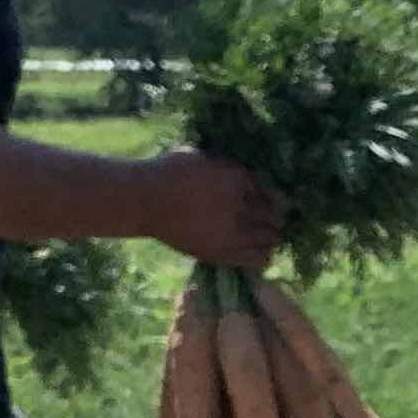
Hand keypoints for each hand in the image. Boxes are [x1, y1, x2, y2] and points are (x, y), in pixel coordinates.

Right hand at [146, 151, 281, 271]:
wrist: (144, 200)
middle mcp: (240, 206)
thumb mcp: (204, 158)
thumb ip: (229, 169)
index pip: (268, 191)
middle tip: (272, 221)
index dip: (270, 197)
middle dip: (273, 217)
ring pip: (269, 238)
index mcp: (237, 179)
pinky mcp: (222, 253)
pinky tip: (261, 254)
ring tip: (267, 237)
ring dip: (270, 237)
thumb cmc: (169, 172)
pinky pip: (254, 258)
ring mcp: (233, 232)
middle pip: (272, 216)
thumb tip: (250, 178)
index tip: (269, 202)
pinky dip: (262, 256)